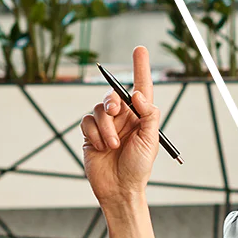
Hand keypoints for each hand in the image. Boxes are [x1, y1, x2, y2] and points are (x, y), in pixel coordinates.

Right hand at [80, 46, 160, 204]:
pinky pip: (87, 122)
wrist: (119, 188)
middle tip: (116, 110)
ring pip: (99, 109)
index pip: (142, 87)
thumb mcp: (151, 140)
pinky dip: (95, 134)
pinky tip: (102, 148)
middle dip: (113, 100)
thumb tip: (138, 94)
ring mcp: (106, 125)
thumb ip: (148, 115)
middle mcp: (124, 117)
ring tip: (113, 145)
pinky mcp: (90, 133)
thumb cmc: (139, 166)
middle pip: (114, 95)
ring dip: (106, 127)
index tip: (140, 49)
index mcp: (142, 116)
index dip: (141, 68)